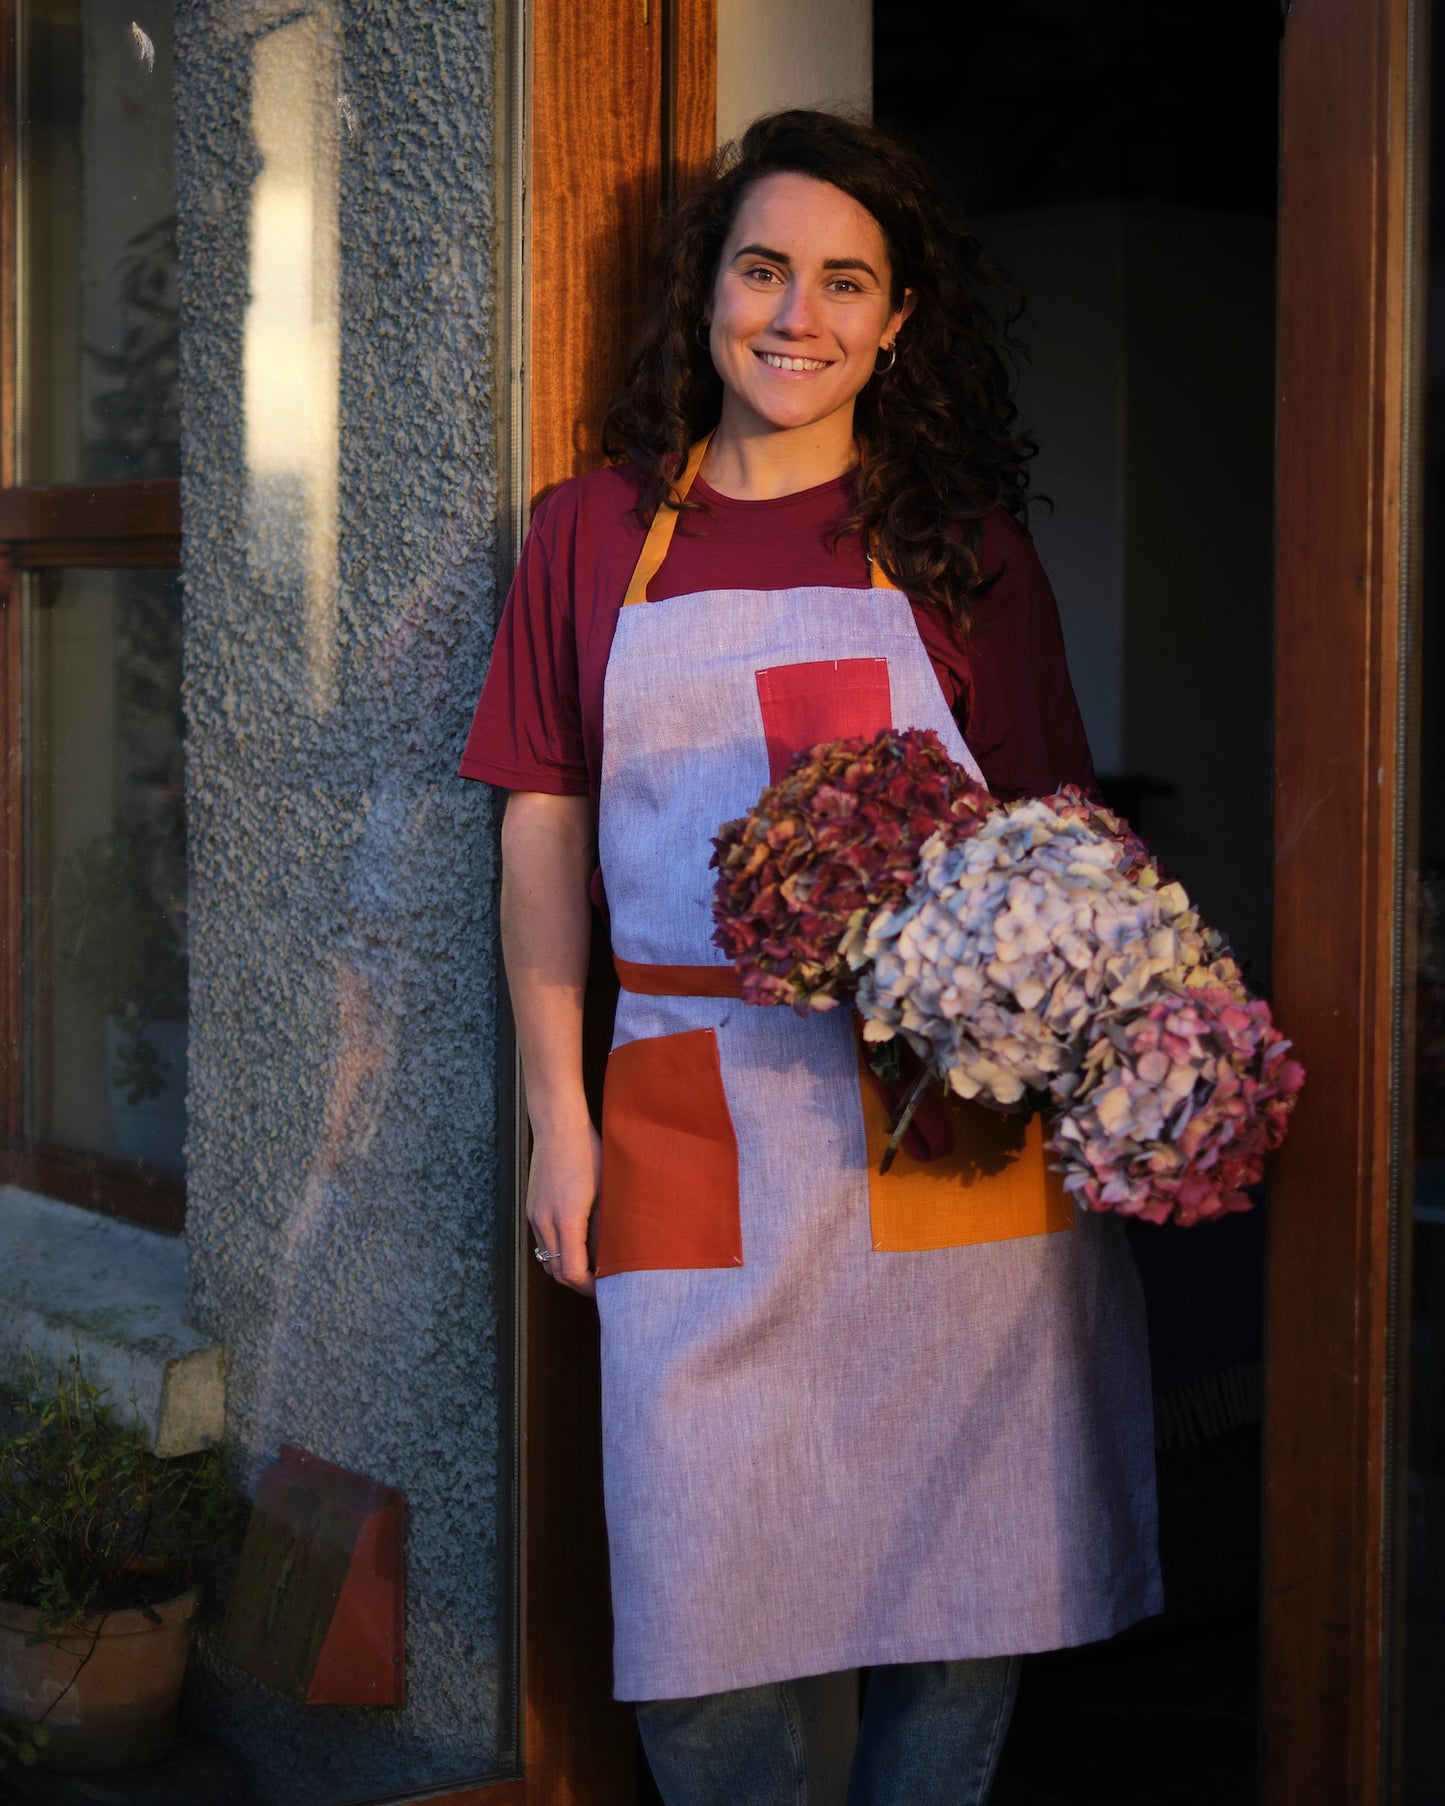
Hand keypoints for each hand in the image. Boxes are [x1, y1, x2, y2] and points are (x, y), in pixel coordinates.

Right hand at [527, 1117, 601, 1297]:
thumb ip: (605, 1229)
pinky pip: (542, 1242)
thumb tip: (611, 1258)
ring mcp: (534, 1216)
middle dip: (579, 1283)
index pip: (573, 1272)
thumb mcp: (606, 1193)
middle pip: (556, 1272)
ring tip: (592, 1267)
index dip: (590, 1288)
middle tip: (603, 1285)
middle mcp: (544, 1222)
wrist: (559, 1126)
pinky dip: (558, 1252)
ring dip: (567, 1269)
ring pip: (546, 1259)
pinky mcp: (531, 1208)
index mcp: (566, 1220)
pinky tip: (578, 1245)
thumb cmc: (589, 1154)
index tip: (608, 1290)